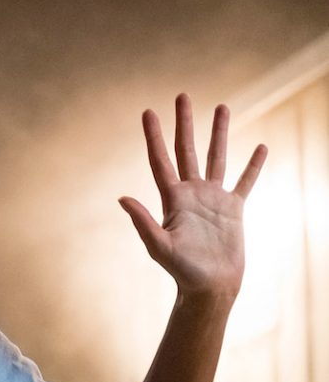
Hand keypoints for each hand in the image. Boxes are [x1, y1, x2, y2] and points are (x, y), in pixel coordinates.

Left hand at [119, 94, 267, 300]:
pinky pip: (245, 182)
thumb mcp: (159, 246)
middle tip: (182, 95)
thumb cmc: (182, 271)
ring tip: (222, 107)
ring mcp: (213, 199)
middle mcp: (191, 193)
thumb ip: (143, 221)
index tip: (148, 112)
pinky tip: (261, 146)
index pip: (160, 160)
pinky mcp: (234, 209)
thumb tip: (121, 198)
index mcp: (172, 199)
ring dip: (219, 133)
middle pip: (187, 150)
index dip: (154, 136)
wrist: (210, 286)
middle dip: (184, 123)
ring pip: (217, 158)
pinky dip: (252, 165)